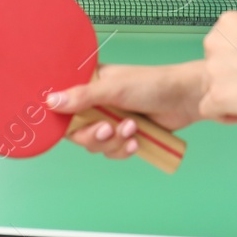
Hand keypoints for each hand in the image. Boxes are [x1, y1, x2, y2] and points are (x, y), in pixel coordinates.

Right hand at [48, 62, 205, 159]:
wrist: (185, 99)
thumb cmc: (152, 84)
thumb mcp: (114, 89)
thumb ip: (83, 97)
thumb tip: (50, 102)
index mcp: (90, 84)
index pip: (64, 105)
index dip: (64, 119)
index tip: (70, 125)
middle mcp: (97, 103)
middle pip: (77, 132)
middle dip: (94, 135)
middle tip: (109, 129)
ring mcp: (111, 120)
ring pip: (96, 145)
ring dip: (113, 142)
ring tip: (132, 129)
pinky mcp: (125, 135)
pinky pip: (113, 152)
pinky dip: (123, 150)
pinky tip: (137, 142)